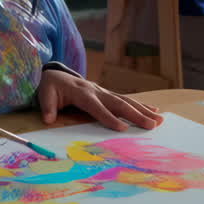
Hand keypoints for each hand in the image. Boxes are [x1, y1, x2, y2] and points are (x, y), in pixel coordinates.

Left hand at [37, 69, 162, 130]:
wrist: (55, 74)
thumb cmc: (51, 87)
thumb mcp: (44, 95)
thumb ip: (47, 107)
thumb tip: (48, 119)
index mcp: (82, 93)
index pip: (97, 107)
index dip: (109, 118)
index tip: (122, 128)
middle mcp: (96, 91)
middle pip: (118, 103)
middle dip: (136, 115)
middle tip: (151, 125)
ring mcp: (104, 91)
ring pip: (126, 100)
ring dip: (143, 110)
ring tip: (159, 119)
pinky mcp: (107, 93)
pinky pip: (126, 99)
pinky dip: (141, 105)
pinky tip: (154, 110)